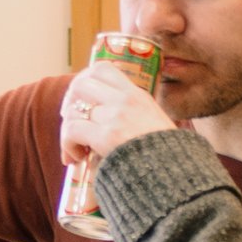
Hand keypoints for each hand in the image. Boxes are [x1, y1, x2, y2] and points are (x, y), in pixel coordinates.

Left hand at [59, 58, 174, 167]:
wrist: (174, 172)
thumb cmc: (166, 155)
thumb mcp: (154, 122)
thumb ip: (134, 115)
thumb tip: (110, 121)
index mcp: (137, 94)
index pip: (102, 68)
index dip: (84, 80)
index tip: (80, 98)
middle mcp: (124, 100)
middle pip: (80, 84)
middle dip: (69, 103)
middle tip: (72, 122)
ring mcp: (115, 116)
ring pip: (73, 110)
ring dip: (67, 129)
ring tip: (75, 148)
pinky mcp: (106, 136)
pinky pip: (72, 130)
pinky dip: (67, 145)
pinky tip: (75, 158)